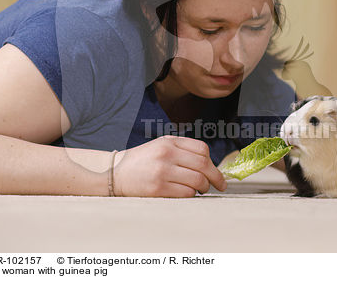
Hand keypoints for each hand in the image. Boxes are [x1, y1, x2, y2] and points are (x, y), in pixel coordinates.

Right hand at [111, 135, 227, 196]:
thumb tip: (210, 163)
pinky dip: (191, 195)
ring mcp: (162, 171)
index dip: (213, 161)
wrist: (116, 175)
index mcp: (169, 142)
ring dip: (203, 188)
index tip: (216, 171)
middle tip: (220, 185)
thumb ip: (183, 149)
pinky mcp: (158, 188)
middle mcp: (166, 154)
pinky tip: (187, 193)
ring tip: (200, 189)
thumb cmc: (143, 161)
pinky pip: (186, 193)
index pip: (202, 149)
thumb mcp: (161, 145)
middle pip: (203, 165)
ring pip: (197, 181)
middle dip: (216, 177)